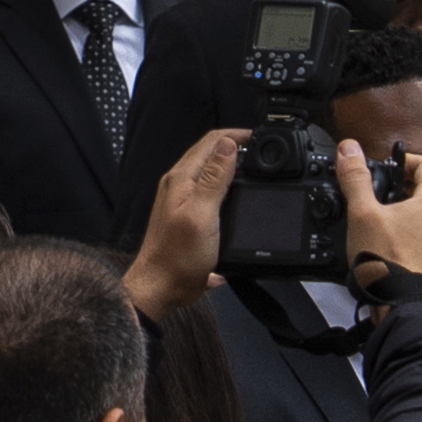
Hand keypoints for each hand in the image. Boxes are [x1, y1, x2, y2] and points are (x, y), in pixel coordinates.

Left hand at [121, 132, 244, 317]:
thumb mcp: (202, 214)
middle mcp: (179, 185)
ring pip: (210, 172)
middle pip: (210, 154)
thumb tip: (227, 146)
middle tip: (260, 151)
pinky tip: (237, 196)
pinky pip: (209, 191)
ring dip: (232, 166)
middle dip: (236, 147)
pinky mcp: (188, 215)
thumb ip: (214, 178)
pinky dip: (226, 186)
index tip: (258, 138)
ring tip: (253, 169)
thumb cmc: (177, 257)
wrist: (161, 286)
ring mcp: (182, 199)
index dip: (236, 135)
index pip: (210, 142)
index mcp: (182, 179)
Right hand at [340, 138, 421, 289]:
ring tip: (384, 223)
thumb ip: (356, 178)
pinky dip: (414, 236)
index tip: (390, 166)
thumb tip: (349, 150)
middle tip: (380, 195)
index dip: (406, 160)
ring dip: (409, 214)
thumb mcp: (362, 213)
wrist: (400, 306)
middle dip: (404, 189)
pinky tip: (393, 245)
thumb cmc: (387, 263)